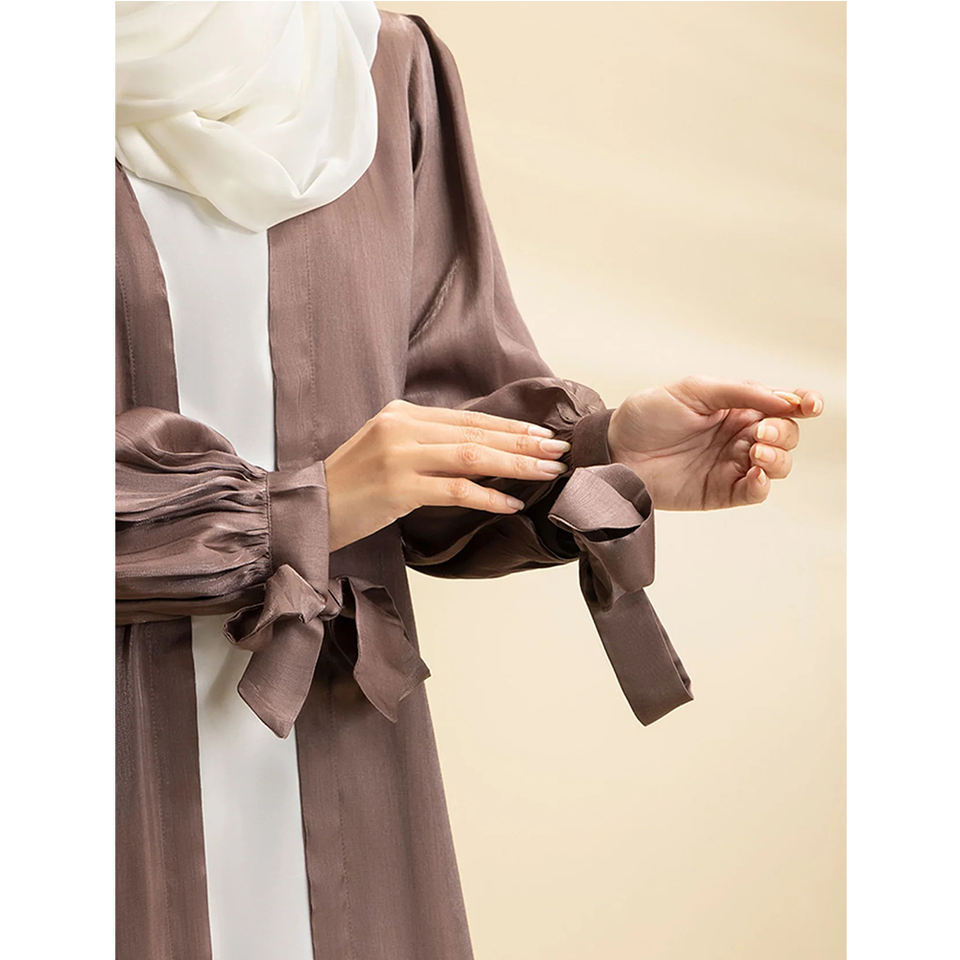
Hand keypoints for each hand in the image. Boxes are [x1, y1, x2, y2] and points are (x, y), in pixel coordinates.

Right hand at [324, 399, 570, 550]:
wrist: (311, 508)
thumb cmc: (352, 485)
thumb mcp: (387, 449)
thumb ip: (426, 442)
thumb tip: (480, 448)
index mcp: (403, 414)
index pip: (469, 418)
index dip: (511, 427)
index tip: (544, 435)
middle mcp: (402, 428)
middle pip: (478, 432)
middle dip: (524, 443)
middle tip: (560, 450)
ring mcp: (399, 456)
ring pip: (472, 456)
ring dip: (516, 465)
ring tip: (549, 472)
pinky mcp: (398, 487)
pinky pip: (455, 490)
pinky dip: (488, 496)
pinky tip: (511, 503)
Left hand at [607, 376, 823, 509]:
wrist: (615, 450)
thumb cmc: (647, 415)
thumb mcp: (693, 390)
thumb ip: (739, 392)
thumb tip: (782, 399)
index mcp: (736, 406)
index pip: (782, 404)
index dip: (804, 403)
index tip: (811, 405)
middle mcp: (739, 435)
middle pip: (786, 435)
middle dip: (783, 432)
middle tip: (758, 433)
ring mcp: (732, 465)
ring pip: (778, 465)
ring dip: (777, 457)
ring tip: (754, 450)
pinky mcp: (721, 492)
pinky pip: (756, 491)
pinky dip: (762, 483)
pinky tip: (753, 472)